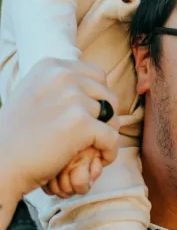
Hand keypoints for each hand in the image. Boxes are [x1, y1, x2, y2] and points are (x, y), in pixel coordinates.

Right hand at [0, 58, 119, 203]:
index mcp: (51, 66)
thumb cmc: (17, 136)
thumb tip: (91, 84)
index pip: (97, 75)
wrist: (1, 163)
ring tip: (94, 149)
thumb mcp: (33, 94)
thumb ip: (59, 85)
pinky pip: (112, 138)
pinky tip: (99, 160)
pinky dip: (109, 152)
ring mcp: (72, 98)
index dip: (99, 98)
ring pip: (112, 116)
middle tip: (96, 136)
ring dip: (107, 135)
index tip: (92, 117)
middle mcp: (62, 76)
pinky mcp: (81, 123)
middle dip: (106, 116)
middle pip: (107, 94)